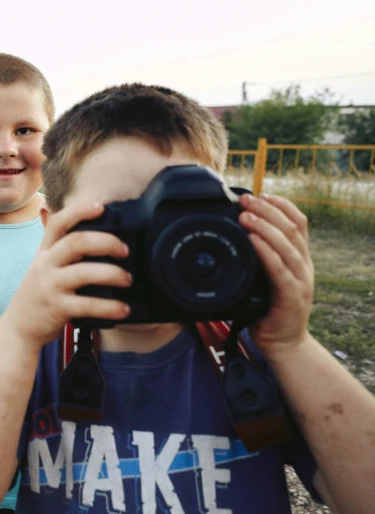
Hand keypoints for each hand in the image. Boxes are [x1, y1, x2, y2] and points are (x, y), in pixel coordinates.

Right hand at [0, 202, 130, 348]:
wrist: (19, 328)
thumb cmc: (40, 294)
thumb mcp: (44, 267)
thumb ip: (62, 250)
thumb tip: (93, 231)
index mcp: (45, 251)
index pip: (59, 223)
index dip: (79, 211)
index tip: (100, 207)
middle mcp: (45, 265)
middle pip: (76, 242)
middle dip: (106, 242)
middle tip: (125, 250)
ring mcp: (50, 286)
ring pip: (84, 272)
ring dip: (112, 273)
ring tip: (128, 279)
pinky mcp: (57, 308)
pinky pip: (88, 305)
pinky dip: (109, 306)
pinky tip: (124, 309)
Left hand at [239, 194, 313, 354]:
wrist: (284, 344)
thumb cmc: (268, 309)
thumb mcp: (265, 278)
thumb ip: (258, 259)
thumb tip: (235, 236)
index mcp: (299, 258)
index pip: (298, 222)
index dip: (281, 205)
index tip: (260, 194)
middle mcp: (303, 265)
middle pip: (291, 228)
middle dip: (267, 210)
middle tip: (245, 199)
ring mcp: (301, 280)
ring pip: (287, 245)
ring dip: (264, 227)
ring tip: (245, 215)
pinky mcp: (292, 296)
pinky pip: (280, 269)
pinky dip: (266, 252)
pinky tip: (253, 241)